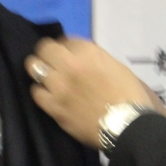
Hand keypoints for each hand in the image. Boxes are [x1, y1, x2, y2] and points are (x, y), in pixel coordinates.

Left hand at [27, 38, 156, 147]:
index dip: (66, 47)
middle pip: (45, 49)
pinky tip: (49, 95)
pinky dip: (41, 92)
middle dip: (48, 54)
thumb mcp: (117, 67)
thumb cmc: (130, 95)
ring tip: (47, 78)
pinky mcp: (54, 106)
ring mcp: (59, 86)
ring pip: (34, 67)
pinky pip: (36, 93)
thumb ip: (96, 59)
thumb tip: (83, 60)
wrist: (128, 125)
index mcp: (89, 52)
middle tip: (53, 63)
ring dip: (41, 70)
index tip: (69, 54)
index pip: (65, 40)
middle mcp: (70, 64)